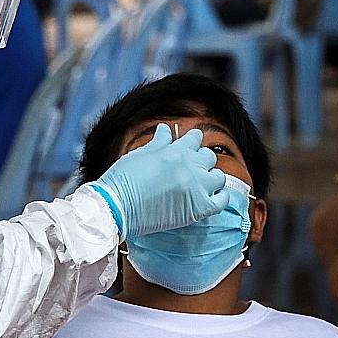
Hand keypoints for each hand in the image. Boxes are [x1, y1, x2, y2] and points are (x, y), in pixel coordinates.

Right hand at [91, 125, 227, 237]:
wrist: (116, 209)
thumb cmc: (122, 180)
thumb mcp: (140, 154)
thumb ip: (158, 142)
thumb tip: (166, 129)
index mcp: (175, 151)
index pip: (195, 138)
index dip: (193, 141)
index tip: (190, 147)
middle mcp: (189, 167)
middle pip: (208, 157)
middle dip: (201, 160)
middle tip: (192, 168)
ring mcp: (196, 188)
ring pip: (218, 177)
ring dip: (212, 178)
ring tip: (202, 184)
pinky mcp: (198, 209)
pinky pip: (221, 201)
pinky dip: (220, 197)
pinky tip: (212, 197)